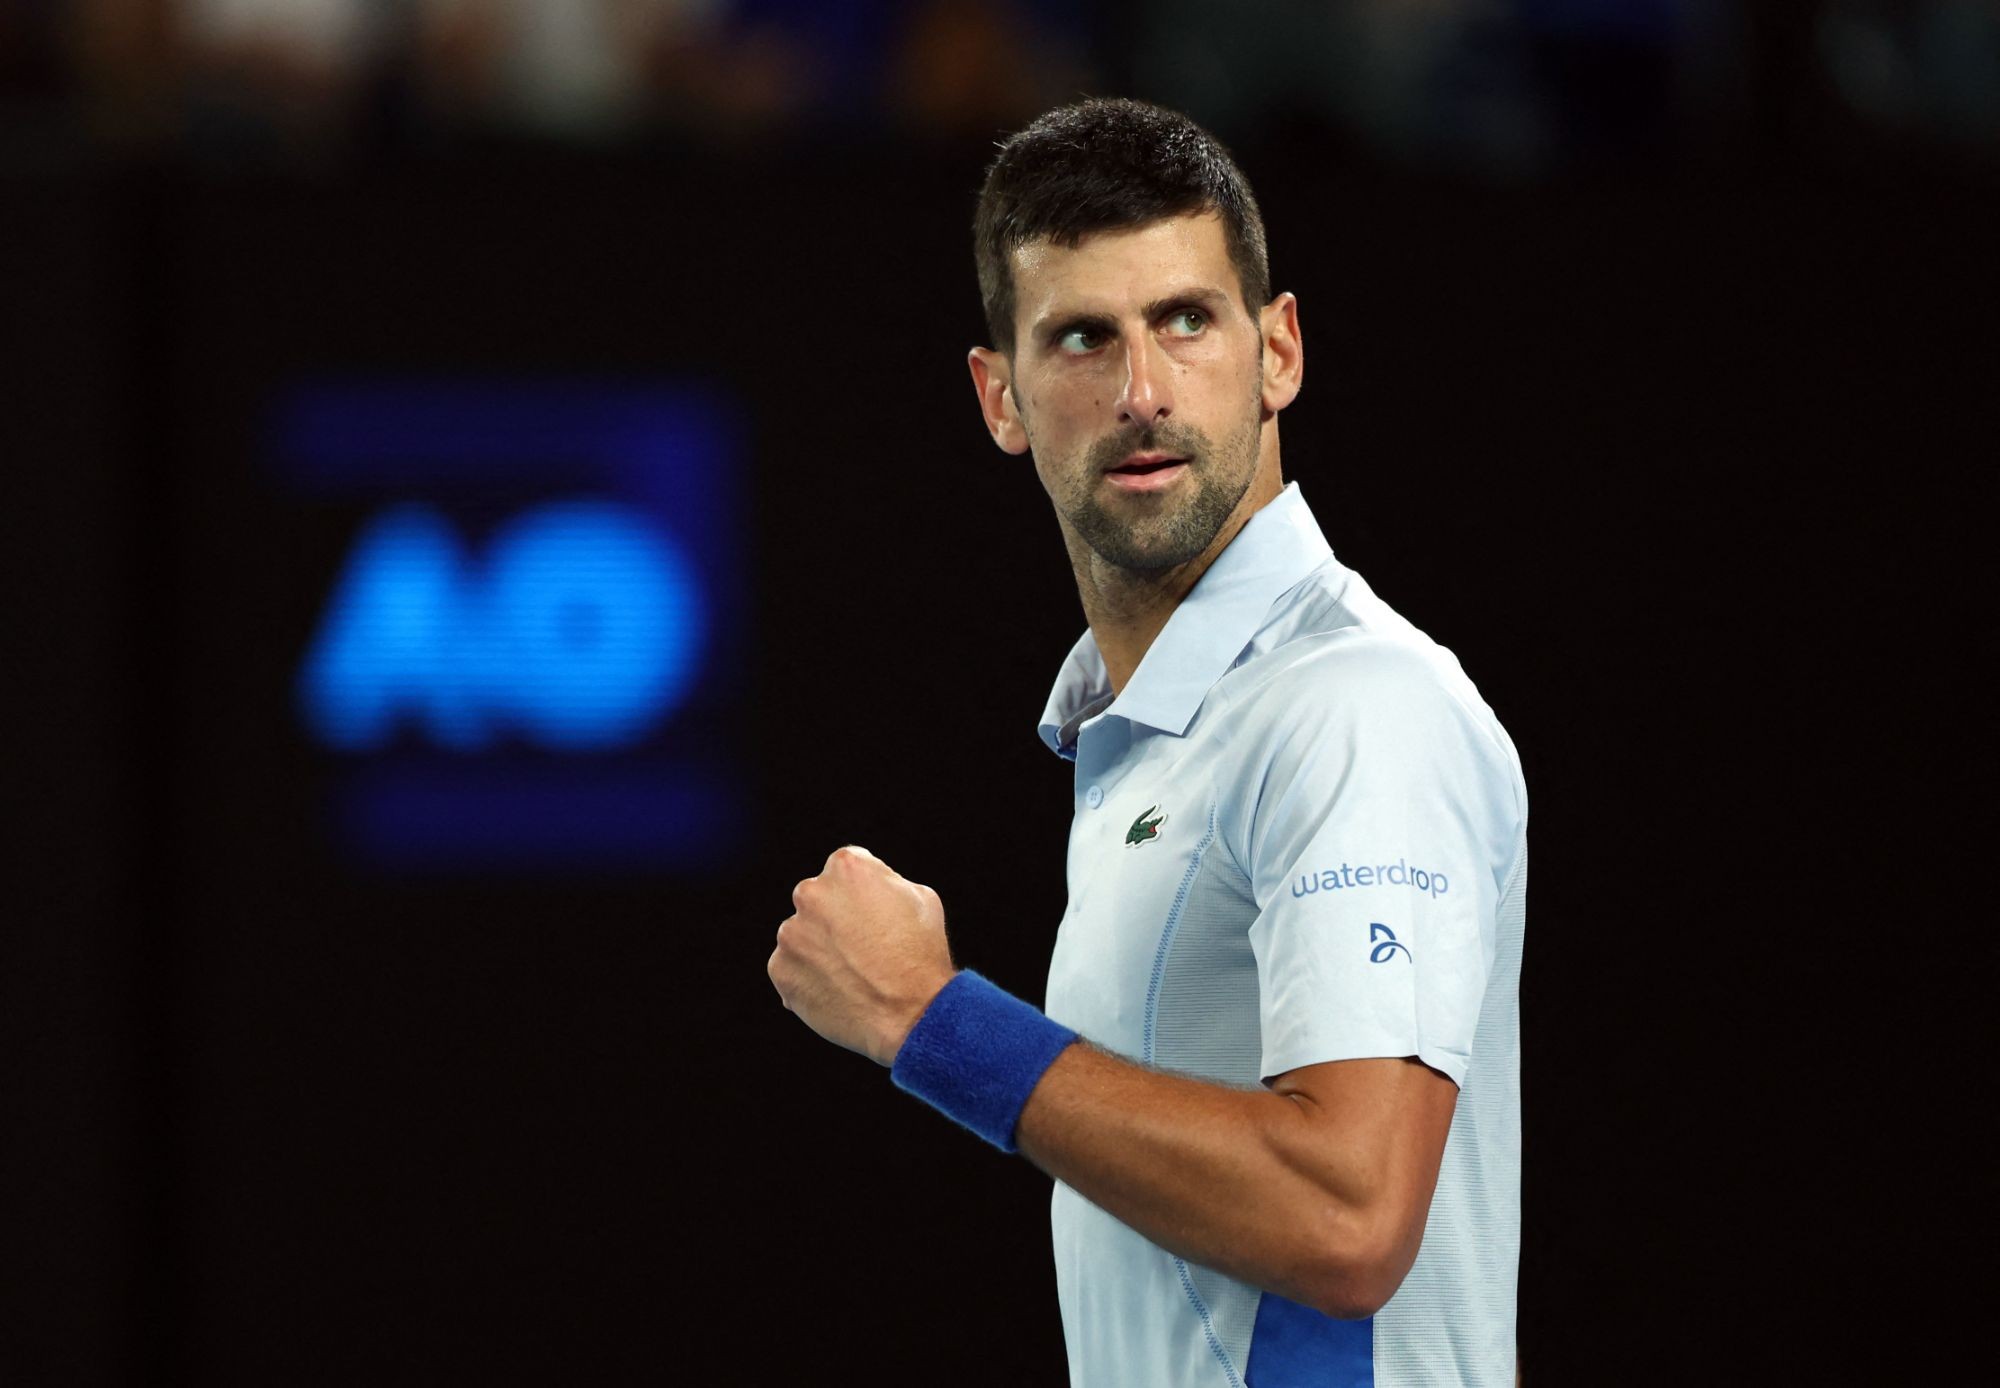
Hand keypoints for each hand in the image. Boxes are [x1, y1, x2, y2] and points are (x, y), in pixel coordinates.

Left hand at [767, 845, 957, 1066]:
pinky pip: (791, 968)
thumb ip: (885, 883)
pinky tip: (839, 989)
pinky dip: (808, 978)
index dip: (865, 894)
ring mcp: (791, 933)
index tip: (876, 917)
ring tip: (853, 973)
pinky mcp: (780, 969)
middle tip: (863, 947)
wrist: (912, 1014)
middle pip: (818, 899)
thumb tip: (870, 889)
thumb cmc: (921, 955)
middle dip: (836, 919)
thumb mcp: (920, 898)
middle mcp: (810, 893)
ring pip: (802, 935)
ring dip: (820, 948)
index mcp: (846, 866)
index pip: (846, 870)